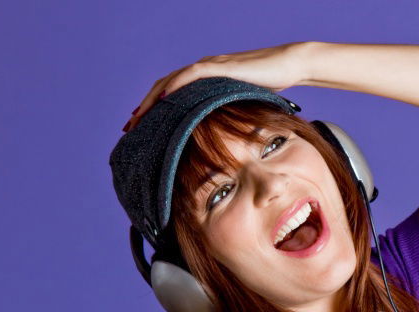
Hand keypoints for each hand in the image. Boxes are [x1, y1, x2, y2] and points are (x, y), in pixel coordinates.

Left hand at [123, 41, 308, 131]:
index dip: (154, 110)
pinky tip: (164, 99)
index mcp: (206, 81)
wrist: (290, 65)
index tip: (142, 128)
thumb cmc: (273, 85)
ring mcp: (210, 66)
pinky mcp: (221, 67)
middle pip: (164, 88)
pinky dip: (175, 86)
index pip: (172, 94)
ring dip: (151, 100)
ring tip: (137, 118)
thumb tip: (226, 138)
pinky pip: (192, 76)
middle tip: (129, 128)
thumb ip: (231, 114)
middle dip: (144, 108)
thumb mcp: (246, 104)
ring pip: (171, 82)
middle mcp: (203, 71)